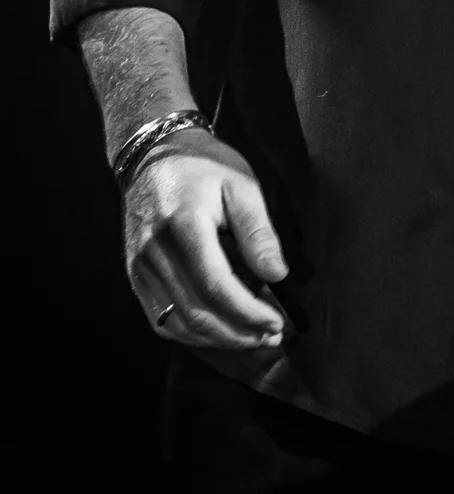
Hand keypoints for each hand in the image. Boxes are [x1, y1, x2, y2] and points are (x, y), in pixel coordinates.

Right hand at [124, 132, 288, 350]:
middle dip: (237, 333)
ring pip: (177, 324)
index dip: (248, 313)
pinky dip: (191, 333)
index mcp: (184, 225)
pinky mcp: (135, 276)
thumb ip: (258, 231)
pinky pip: (160, 319)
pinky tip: (218, 331)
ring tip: (251, 338)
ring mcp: (140, 267)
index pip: (216, 286)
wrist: (153, 153)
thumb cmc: (202, 165)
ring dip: (217, 340)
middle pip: (196, 313)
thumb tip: (276, 275)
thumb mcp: (241, 184)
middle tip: (270, 337)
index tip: (277, 323)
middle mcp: (155, 252)